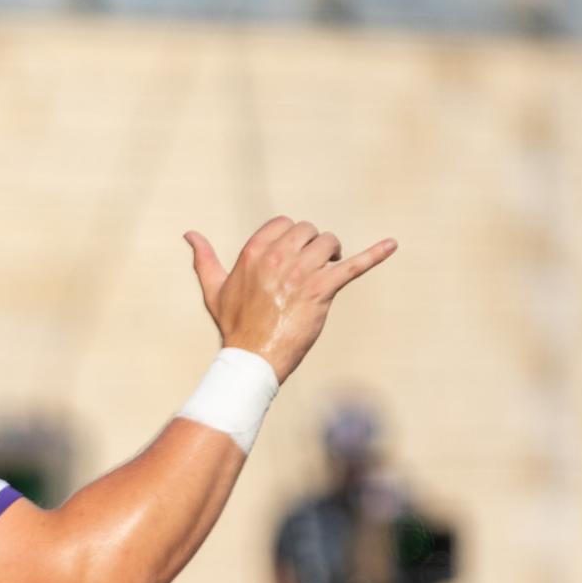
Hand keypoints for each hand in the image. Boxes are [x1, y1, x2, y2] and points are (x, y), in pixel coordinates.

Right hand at [184, 218, 395, 382]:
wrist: (251, 358)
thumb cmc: (234, 325)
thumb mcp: (214, 288)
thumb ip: (204, 258)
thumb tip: (189, 234)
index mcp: (253, 251)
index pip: (284, 224)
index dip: (292, 238)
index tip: (292, 257)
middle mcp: (277, 257)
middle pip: (309, 230)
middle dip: (313, 245)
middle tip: (312, 268)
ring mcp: (300, 272)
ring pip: (328, 243)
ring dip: (332, 254)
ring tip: (328, 271)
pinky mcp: (321, 290)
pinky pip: (352, 266)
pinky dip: (375, 255)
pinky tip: (392, 245)